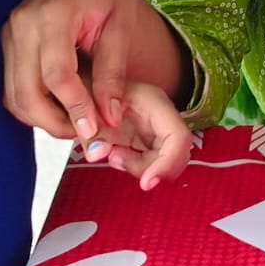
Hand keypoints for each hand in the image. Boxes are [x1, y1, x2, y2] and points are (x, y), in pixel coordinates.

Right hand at [3, 0, 142, 143]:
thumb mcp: (121, 29)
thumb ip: (113, 74)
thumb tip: (109, 118)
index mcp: (53, 13)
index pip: (56, 75)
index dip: (74, 108)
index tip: (94, 130)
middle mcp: (22, 23)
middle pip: (26, 91)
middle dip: (54, 122)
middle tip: (85, 134)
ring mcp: (9, 33)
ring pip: (14, 94)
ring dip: (42, 118)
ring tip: (77, 123)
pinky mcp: (7, 44)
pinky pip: (12, 86)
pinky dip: (33, 105)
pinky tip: (60, 109)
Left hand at [79, 79, 193, 190]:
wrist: (88, 82)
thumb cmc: (92, 84)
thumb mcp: (86, 104)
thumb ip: (91, 130)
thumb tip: (97, 154)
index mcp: (155, 103)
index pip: (178, 138)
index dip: (167, 164)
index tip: (147, 183)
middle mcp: (162, 119)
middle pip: (175, 155)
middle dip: (151, 169)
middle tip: (116, 160)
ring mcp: (156, 132)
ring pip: (164, 163)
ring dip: (138, 168)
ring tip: (112, 153)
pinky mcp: (146, 143)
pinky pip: (150, 164)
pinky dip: (132, 166)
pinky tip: (114, 153)